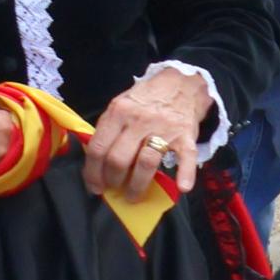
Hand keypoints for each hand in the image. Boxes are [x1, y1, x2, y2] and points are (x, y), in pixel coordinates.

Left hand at [82, 65, 205, 198]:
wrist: (181, 83)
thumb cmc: (147, 98)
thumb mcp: (121, 105)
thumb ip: (109, 128)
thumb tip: (96, 160)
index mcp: (118, 112)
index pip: (98, 148)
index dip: (93, 173)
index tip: (95, 186)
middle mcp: (139, 120)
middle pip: (118, 159)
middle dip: (113, 181)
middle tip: (114, 189)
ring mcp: (164, 128)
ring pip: (146, 163)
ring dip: (137, 186)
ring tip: (133, 195)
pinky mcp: (185, 135)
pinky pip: (185, 157)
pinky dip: (185, 174)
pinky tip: (182, 187)